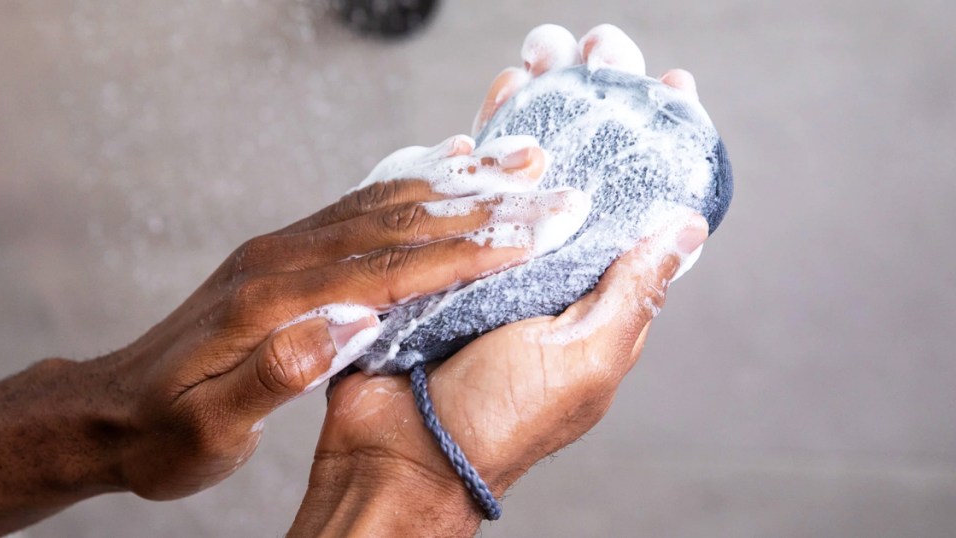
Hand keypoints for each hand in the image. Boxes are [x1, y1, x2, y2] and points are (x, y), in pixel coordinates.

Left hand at [0, 131, 586, 534]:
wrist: (106, 411)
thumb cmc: (162, 433)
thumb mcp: (209, 427)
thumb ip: (276, 373)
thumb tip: (349, 322)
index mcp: (270, 304)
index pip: (387, 270)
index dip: (463, 252)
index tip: (527, 237)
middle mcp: (278, 262)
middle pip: (395, 224)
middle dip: (478, 207)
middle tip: (546, 189)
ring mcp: (277, 252)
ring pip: (378, 206)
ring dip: (449, 186)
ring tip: (510, 165)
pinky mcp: (276, 256)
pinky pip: (352, 210)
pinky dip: (405, 190)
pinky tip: (437, 178)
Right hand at [290, 24, 710, 535]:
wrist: (400, 452)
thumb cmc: (498, 419)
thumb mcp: (585, 357)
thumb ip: (633, 293)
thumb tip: (685, 230)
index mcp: (593, 299)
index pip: (637, 208)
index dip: (658, 148)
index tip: (671, 91)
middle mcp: (546, 273)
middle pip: (578, 173)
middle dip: (593, 106)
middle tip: (602, 48)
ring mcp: (491, 262)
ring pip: (522, 171)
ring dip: (538, 110)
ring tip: (549, 56)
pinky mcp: (438, 257)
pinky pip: (463, 188)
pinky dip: (477, 143)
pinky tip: (493, 102)